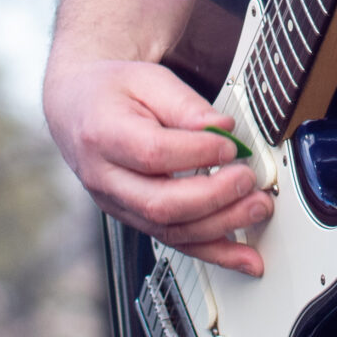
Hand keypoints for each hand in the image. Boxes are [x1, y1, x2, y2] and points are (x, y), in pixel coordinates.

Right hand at [43, 55, 273, 275]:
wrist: (79, 109)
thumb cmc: (113, 92)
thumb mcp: (148, 79)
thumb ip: (185, 104)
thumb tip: (222, 127)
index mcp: (103, 134)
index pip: (152, 153)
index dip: (196, 153)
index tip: (230, 145)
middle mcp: (106, 178)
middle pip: (159, 203)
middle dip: (213, 197)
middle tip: (248, 180)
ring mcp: (118, 205)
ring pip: (169, 231)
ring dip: (221, 226)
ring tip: (257, 208)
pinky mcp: (135, 219)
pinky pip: (175, 242)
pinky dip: (215, 253)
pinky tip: (245, 258)